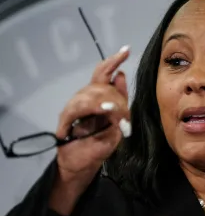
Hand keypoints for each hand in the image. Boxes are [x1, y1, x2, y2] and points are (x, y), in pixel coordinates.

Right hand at [55, 45, 130, 183]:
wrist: (80, 165)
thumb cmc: (98, 145)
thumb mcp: (117, 125)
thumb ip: (120, 103)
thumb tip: (121, 76)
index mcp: (99, 97)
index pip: (104, 73)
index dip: (114, 61)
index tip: (126, 50)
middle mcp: (86, 97)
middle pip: (101, 85)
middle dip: (115, 100)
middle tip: (122, 118)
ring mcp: (75, 106)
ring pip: (91, 95)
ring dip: (106, 107)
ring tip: (113, 119)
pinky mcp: (66, 118)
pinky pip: (75, 109)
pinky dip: (85, 114)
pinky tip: (98, 115)